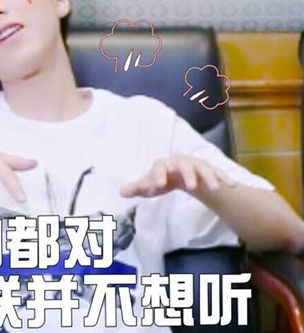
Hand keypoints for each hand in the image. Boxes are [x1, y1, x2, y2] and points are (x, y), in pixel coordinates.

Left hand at [120, 154, 234, 197]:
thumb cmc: (164, 178)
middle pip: (185, 165)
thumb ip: (138, 188)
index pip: (160, 166)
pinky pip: (218, 173)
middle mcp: (181, 162)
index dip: (158, 175)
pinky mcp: (210, 171)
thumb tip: (121, 192)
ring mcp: (197, 165)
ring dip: (210, 177)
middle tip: (191, 187)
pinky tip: (232, 186)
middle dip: (189, 175)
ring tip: (216, 189)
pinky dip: (224, 178)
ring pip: (204, 169)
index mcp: (165, 164)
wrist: (181, 172)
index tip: (158, 186)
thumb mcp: (151, 184)